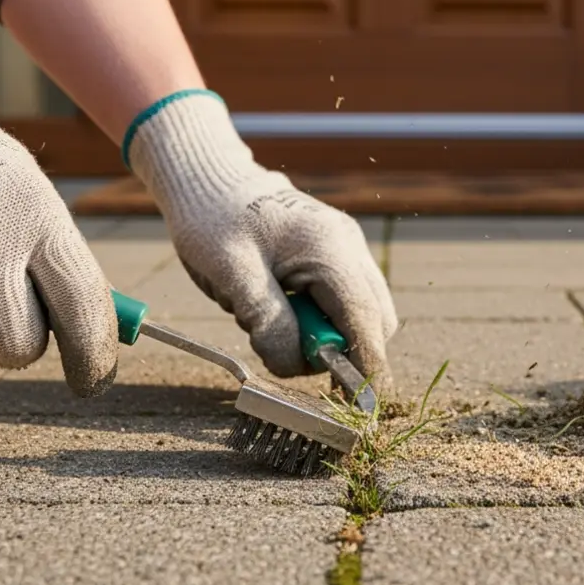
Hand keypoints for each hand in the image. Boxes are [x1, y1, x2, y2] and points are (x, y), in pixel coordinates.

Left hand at [126, 91, 397, 388]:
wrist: (209, 180)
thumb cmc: (213, 222)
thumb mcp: (231, 274)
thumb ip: (268, 321)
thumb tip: (296, 362)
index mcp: (330, 248)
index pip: (365, 320)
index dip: (366, 366)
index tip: (359, 404)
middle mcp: (349, 247)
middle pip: (374, 322)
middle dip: (341, 350)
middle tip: (284, 351)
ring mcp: (347, 249)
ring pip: (361, 315)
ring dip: (324, 335)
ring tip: (270, 319)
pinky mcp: (336, 256)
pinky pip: (343, 302)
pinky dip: (318, 319)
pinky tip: (280, 308)